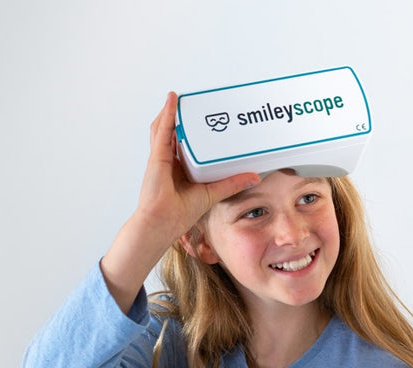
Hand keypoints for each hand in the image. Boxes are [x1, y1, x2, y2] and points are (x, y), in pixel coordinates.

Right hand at [131, 92, 258, 246]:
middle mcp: (167, 161)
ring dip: (171, 112)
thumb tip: (254, 177)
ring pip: (164, 128)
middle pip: (171, 133)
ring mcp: (160, 157)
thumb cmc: (178, 214)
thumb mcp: (213, 193)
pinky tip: (174, 101)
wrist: (161, 223)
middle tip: (189, 105)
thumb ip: (232, 183)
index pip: (181, 145)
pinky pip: (163, 130)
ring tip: (179, 98)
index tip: (198, 122)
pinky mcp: (157, 157)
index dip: (187, 132)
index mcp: (176, 169)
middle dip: (178, 118)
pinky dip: (169, 115)